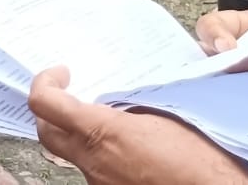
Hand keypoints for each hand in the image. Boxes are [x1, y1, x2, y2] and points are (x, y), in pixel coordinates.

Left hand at [28, 67, 247, 184]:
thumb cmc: (203, 162)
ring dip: (83, 137)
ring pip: (74, 156)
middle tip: (71, 95)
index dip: (45, 82)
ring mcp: (100, 184)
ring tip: (116, 127)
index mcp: (102, 133)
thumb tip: (116, 100)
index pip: (44, 103)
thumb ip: (130, 107)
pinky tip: (131, 154)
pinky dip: (105, 158)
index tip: (62, 74)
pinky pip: (98, 172)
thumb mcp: (166, 117)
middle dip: (52, 110)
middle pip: (47, 132)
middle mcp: (93, 162)